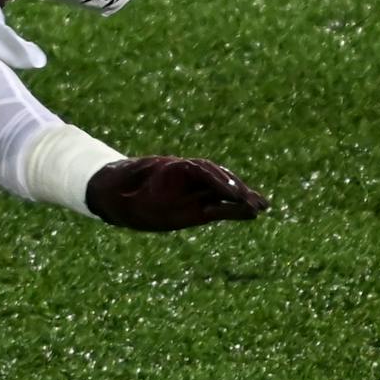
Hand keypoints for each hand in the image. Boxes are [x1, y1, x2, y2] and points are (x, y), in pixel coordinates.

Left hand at [85, 156, 268, 230]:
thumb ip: (128, 192)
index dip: (217, 180)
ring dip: (242, 198)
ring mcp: (194, 190)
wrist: (119, 193)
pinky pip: (220, 204)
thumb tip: (118, 193)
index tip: (232, 191)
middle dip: (236, 189)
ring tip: (261, 207)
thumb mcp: (123, 190)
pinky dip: (237, 208)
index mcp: (172, 168)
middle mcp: (187, 177)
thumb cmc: (120, 189)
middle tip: (253, 202)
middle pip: (217, 179)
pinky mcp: (198, 205)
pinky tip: (255, 212)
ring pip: (223, 191)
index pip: (201, 170)